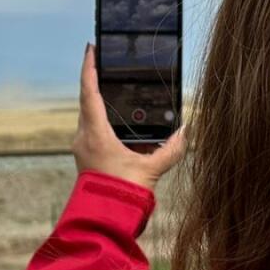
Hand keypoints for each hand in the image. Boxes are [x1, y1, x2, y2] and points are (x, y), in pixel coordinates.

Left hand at [72, 43, 185, 190]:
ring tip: (114, 90)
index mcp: (95, 133)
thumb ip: (171, 149)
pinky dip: (103, 121)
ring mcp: (83, 147)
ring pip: (89, 116)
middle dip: (95, 81)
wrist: (104, 220)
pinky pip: (93, 130)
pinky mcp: (86, 157)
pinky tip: (118, 123)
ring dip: (100, 102)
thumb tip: (186, 132)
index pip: (89, 92)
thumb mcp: (151, 169)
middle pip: (87, 101)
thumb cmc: (123, 193)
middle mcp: (84, 137)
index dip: (89, 68)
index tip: (90, 48)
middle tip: (106, 64)